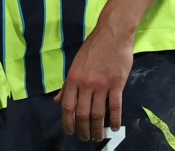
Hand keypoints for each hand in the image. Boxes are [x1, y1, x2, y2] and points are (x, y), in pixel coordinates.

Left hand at [54, 22, 133, 140]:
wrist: (111, 35)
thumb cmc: (92, 49)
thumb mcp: (75, 65)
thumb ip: (67, 85)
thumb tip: (57, 101)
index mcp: (73, 78)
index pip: (67, 106)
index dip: (67, 122)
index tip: (70, 132)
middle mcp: (86, 84)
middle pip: (82, 113)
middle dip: (82, 129)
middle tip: (85, 138)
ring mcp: (102, 85)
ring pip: (97, 113)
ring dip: (97, 128)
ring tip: (98, 137)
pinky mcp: (116, 84)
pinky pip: (115, 106)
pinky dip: (114, 120)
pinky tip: (113, 127)